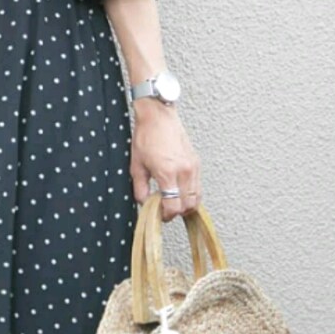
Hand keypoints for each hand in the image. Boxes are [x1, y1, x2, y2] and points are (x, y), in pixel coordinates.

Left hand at [130, 103, 201, 221]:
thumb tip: (144, 203)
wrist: (158, 117)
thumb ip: (140, 189)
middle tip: (164, 209)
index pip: (174, 207)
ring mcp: (193, 167)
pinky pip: (198, 187)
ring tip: (172, 200)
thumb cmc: (146, 137)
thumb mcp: (136, 166)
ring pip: (197, 198)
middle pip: (188, 206)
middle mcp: (184, 171)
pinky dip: (191, 194)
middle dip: (176, 212)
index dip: (166, 216)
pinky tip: (179, 191)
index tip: (159, 215)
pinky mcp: (196, 163)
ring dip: (185, 204)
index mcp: (168, 173)